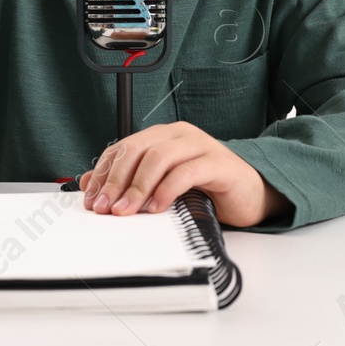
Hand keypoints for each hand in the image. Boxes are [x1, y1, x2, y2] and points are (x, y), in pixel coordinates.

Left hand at [77, 122, 291, 227]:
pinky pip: (186, 171)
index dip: (104, 172)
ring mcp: (200, 145)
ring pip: (158, 157)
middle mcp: (179, 135)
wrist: (253, 193)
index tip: (91, 198)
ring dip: (137, 186)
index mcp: (163, 135)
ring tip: (126, 210)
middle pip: (136, 149)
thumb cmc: (209, 188)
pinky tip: (156, 207)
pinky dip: (166, 190)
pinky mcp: (218, 162)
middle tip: (104, 207)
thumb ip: (134, 182)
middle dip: (116, 180)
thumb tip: (94, 187)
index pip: (123, 147)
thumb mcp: (165, 185)